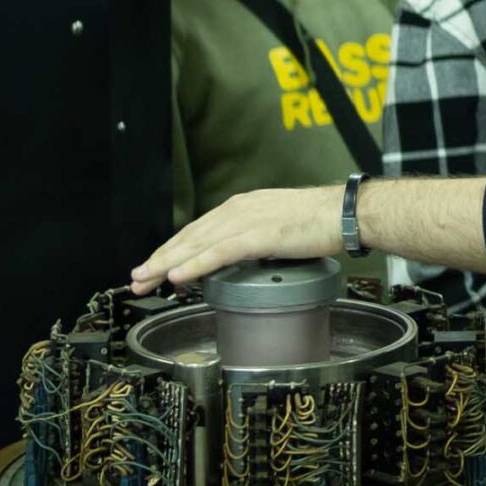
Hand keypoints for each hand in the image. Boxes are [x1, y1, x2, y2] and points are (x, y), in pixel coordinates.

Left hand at [131, 185, 340, 292]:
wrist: (347, 212)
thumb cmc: (323, 220)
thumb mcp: (280, 225)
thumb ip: (258, 236)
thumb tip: (245, 255)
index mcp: (244, 206)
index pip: (199, 229)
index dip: (173, 249)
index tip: (154, 266)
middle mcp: (239, 209)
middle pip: (190, 236)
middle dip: (160, 258)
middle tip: (137, 278)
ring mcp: (248, 221)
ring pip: (197, 244)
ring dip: (167, 263)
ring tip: (146, 279)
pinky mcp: (259, 235)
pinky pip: (220, 253)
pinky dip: (195, 264)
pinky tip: (178, 275)